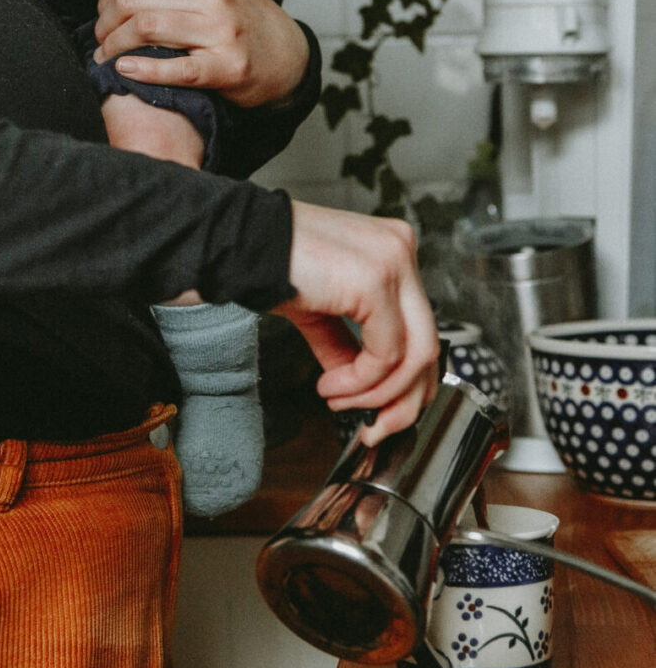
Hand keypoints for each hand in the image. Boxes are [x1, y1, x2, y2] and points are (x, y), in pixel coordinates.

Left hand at [93, 0, 309, 106]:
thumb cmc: (244, 6)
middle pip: (134, 1)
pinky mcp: (226, 68)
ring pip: (148, 29)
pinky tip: (125, 69)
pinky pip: (177, 69)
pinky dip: (145, 70)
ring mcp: (221, 33)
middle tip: (101, 36)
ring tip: (107, 54)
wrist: (285, 53)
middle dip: (106, 21)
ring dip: (116, 45)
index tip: (104, 10)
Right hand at [277, 200, 439, 444]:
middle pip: (428, 344)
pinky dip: (361, 381)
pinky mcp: (377, 280)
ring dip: (376, 394)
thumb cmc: (271, 262)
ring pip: (416, 355)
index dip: (408, 380)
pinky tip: (332, 385)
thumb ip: (347, 345)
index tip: (381, 410)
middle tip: (375, 426)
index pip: (422, 327)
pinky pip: (385, 353)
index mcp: (392, 248)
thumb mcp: (320, 310)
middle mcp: (402, 248)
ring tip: (338, 400)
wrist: (239, 241)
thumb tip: (361, 389)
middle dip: (404, 399)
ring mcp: (394, 262)